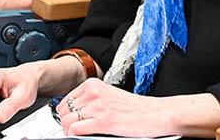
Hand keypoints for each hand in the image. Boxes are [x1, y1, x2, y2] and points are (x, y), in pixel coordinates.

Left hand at [54, 79, 175, 137]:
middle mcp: (94, 92)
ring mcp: (98, 106)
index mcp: (94, 84)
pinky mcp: (103, 121)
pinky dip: (74, 135)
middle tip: (73, 130)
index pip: (66, 99)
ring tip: (78, 134)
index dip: (65, 113)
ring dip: (69, 130)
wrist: (156, 113)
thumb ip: (92, 99)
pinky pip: (76, 129)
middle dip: (66, 122)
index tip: (69, 121)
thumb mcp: (110, 95)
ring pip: (67, 120)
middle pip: (64, 110)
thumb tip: (76, 111)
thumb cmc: (137, 107)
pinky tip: (82, 136)